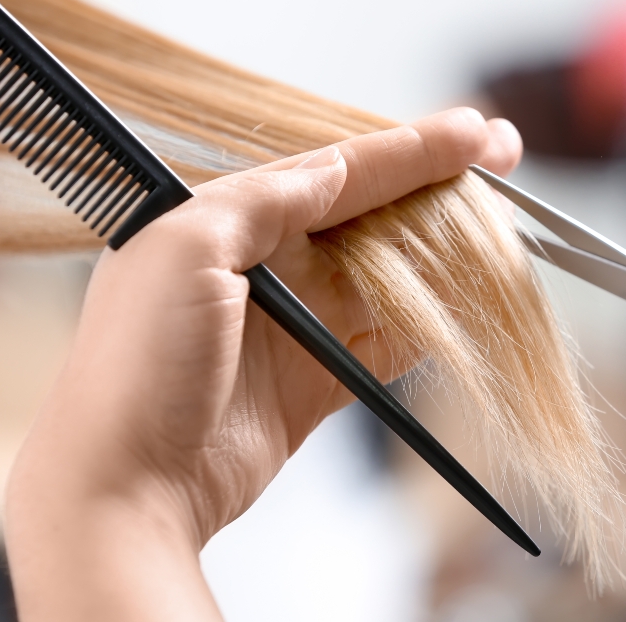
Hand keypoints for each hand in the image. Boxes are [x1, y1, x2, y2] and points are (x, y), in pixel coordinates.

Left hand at [4, 108, 522, 620]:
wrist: (123, 487)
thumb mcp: (186, 248)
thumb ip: (266, 201)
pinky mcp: (314, 383)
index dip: (410, 151)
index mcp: (226, 220)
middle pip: (370, 215)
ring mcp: (293, 327)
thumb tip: (335, 170)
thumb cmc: (134, 366)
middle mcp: (263, 266)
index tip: (477, 137)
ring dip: (441, 254)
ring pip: (387, 275)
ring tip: (497, 232)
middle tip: (502, 169)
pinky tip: (468, 299)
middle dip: (435, 192)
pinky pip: (388, 341)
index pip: (335, 171)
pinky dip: (430, 322)